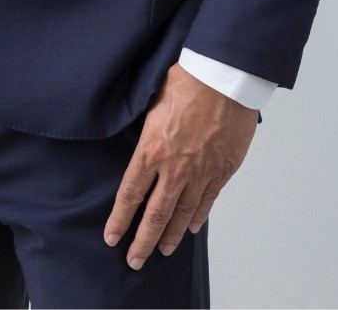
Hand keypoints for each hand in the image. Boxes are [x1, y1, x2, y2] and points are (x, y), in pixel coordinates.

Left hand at [104, 61, 258, 268]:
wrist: (225, 77)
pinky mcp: (223, 169)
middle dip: (142, 241)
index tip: (112, 238)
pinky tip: (192, 227)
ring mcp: (200, 172)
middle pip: (155, 214)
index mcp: (151, 150)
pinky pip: (208, 200)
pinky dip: (199, 216)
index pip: (130, 195)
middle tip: (134, 261)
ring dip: (171, 235)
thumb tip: (141, 143)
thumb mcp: (152, 102)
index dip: (120, 220)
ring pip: (183, 213)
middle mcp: (174, 168)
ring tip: (163, 251)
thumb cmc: (187, 81)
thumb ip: (146, 131)